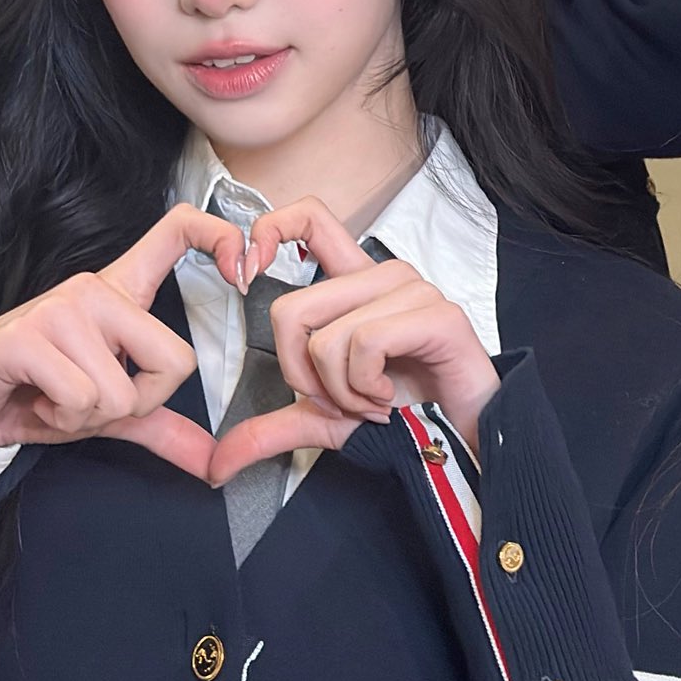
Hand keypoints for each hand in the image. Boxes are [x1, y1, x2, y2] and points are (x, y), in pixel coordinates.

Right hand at [0, 206, 248, 475]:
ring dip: (88, 416)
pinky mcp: (29, 336)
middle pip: (175, 359)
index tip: (243, 268)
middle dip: (137, 404)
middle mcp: (94, 289)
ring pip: (123, 392)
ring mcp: (62, 308)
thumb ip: (160, 426)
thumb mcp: (106, 413)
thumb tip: (212, 462)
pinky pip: (83, 397)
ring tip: (53, 398)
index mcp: (118, 293)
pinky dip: (60, 418)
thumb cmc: (31, 394)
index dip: (221, 237)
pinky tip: (34, 401)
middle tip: (90, 400)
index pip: (176, 231)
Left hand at [208, 198, 501, 471]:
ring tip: (375, 402)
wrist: (462, 444)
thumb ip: (272, 429)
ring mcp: (413, 291)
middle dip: (303, 375)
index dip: (269, 230)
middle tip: (341, 397)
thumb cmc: (405, 416)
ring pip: (327, 338)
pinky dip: (367, 388)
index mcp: (355, 283)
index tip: (246, 274)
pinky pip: (365, 345)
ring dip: (342, 391)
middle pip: (292, 309)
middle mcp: (383, 276)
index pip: (310, 218)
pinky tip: (391, 399)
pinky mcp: (437, 315)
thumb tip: (219, 462)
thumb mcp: (324, 420)